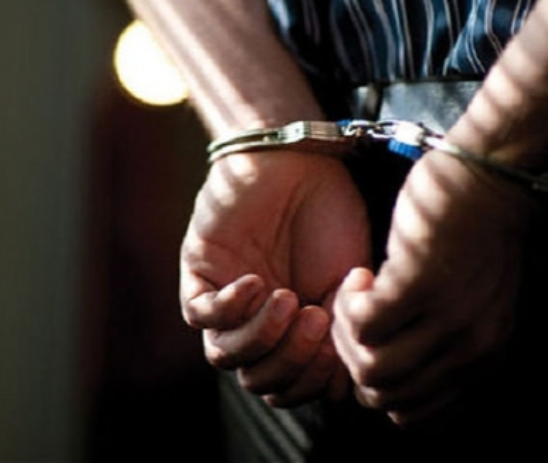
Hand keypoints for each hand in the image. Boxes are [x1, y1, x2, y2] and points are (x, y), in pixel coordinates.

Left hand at [180, 151, 369, 405]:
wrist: (302, 160)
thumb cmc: (329, 214)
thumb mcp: (349, 281)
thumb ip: (345, 332)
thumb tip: (339, 388)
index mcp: (292, 331)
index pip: (290, 386)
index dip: (313, 381)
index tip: (339, 350)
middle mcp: (255, 322)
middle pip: (256, 379)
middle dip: (291, 362)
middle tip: (317, 320)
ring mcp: (225, 299)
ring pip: (224, 356)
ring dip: (263, 338)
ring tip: (290, 300)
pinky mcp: (200, 271)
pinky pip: (199, 313)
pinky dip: (229, 308)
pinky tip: (257, 281)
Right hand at [332, 151, 536, 424]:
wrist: (494, 179)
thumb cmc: (475, 233)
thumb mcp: (472, 304)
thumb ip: (443, 342)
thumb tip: (390, 369)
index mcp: (481, 358)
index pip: (415, 414)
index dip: (377, 385)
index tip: (370, 344)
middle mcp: (467, 349)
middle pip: (384, 396)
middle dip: (352, 360)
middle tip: (352, 316)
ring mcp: (446, 319)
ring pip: (368, 366)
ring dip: (345, 332)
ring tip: (354, 295)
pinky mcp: (420, 285)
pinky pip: (362, 322)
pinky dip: (348, 301)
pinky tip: (361, 274)